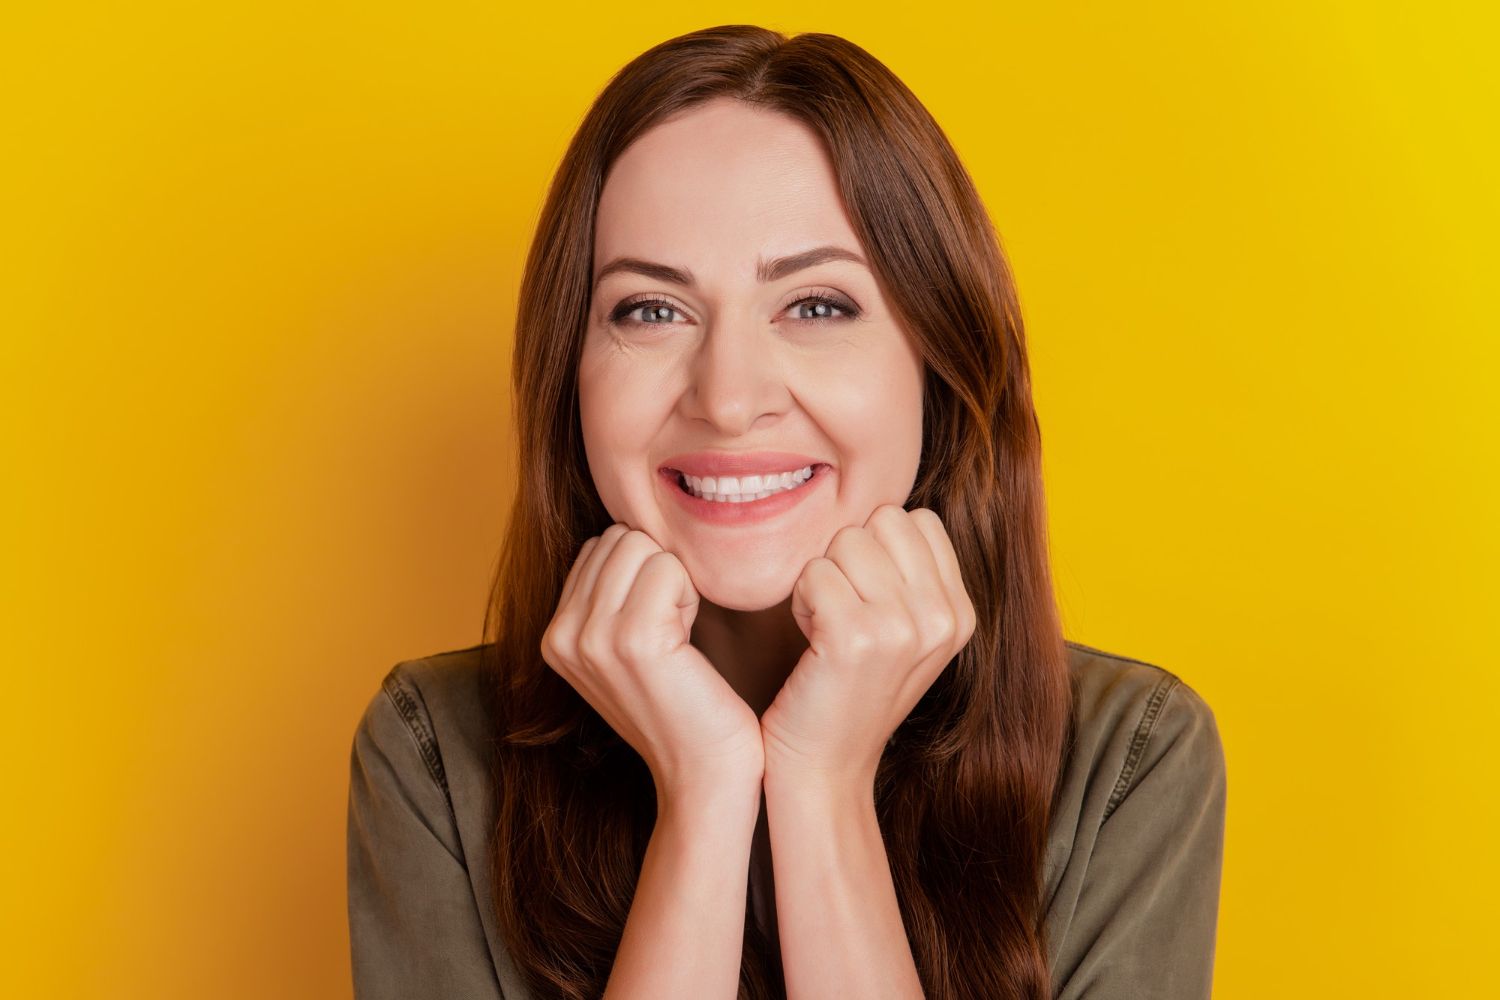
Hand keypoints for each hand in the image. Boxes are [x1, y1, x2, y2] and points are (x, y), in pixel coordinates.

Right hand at [541, 523, 764, 799]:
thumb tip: (623, 534)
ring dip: (674, 581)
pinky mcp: (634, 639)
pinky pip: (668, 566)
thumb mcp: (622, 651)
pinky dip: (690, 595)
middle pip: (618, 537)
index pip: (599, 545)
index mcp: (553, 636)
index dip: (642, 574)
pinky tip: (688, 643)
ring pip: (640, 545)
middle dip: (656, 570)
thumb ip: (607, 599)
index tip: (656, 627)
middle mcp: (560, 635)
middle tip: (671, 631)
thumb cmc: (680, 707)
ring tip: (678, 637)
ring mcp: (592, 637)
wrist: (703, 775)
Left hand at [759, 505, 976, 790]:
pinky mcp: (856, 638)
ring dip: (821, 579)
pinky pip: (814, 572)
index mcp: (960, 613)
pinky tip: (810, 642)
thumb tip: (888, 513)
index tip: (867, 602)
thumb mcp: (905, 635)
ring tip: (826, 630)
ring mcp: (903, 628)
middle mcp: (943, 618)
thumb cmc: (849, 692)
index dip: (877, 550)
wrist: (825, 770)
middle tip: (842, 615)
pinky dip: (800, 601)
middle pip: (881, 521)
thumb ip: (912, 575)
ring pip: (844, 542)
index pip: (917, 519)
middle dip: (848, 558)